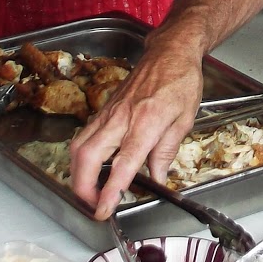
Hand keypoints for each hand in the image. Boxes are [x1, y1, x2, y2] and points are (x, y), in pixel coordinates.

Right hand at [69, 37, 206, 218]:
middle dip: (83, 187)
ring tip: (89, 191)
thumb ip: (166, 151)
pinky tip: (92, 167)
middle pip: (88, 156)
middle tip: (93, 205)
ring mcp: (109, 113)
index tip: (104, 210)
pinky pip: (84, 136)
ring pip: (79, 146)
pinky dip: (82, 157)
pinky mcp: (104, 110)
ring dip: (77, 173)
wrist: (170, 51)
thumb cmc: (181, 81)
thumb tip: (157, 179)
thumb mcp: (185, 119)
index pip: (124, 163)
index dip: (111, 190)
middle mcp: (121, 118)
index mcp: (146, 123)